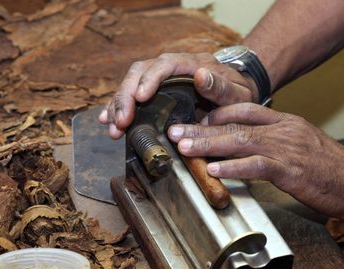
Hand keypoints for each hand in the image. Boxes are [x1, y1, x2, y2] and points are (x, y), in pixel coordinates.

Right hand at [98, 52, 258, 138]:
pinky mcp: (153, 93)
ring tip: (112, 128)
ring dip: (118, 105)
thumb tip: (202, 74)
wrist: (235, 93)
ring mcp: (159, 80)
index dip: (150, 79)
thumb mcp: (236, 92)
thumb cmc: (236, 93)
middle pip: (140, 73)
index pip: (164, 65)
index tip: (141, 98)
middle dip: (126, 96)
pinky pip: (131, 96)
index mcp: (190, 64)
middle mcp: (170, 68)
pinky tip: (106, 120)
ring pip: (130, 84)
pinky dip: (117, 108)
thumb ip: (221, 86)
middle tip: (121, 121)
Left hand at [167, 103, 343, 219]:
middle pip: (235, 124)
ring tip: (185, 148)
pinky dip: (233, 168)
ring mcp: (287, 149)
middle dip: (201, 128)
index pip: (245, 109)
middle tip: (175, 132)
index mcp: (285, 122)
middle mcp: (284, 130)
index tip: (195, 119)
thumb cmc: (330, 168)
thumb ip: (274, 143)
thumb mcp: (301, 146)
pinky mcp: (292, 171)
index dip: (217, 113)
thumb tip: (246, 149)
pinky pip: (257, 166)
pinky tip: (215, 171)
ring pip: (241, 141)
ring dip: (209, 145)